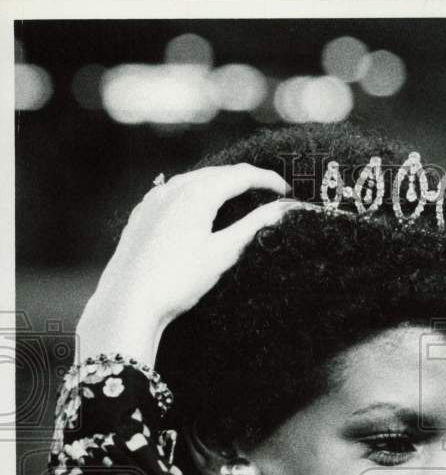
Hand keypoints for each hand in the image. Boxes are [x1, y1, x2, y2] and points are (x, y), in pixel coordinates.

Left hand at [77, 164, 297, 363]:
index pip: (242, 176)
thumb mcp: (222, 253)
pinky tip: (200, 206)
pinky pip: (174, 191)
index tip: (287, 192)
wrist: (129, 301)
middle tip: (269, 193)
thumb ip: (254, 226)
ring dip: (221, 184)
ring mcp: (155, 199)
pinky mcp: (143, 213)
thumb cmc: (178, 280)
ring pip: (195, 179)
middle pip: (219, 173)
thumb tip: (283, 209)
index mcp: (197, 193)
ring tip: (240, 197)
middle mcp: (174, 188)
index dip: (268, 180)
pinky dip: (196, 193)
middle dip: (246, 179)